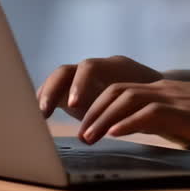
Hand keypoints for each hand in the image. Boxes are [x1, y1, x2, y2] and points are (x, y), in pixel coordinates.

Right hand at [37, 55, 162, 119]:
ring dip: (45, 97)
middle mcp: (92, 70)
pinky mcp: (73, 92)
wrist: (152, 95)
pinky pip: (55, 93)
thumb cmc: (150, 100)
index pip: (89, 68)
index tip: (73, 105)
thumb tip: (123, 123)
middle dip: (52, 89)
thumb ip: (131, 111)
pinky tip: (37, 119)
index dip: (78, 84)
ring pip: (57, 82)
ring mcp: (81, 80)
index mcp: (111, 67)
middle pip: (66, 72)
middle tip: (43, 112)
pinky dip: (45, 103)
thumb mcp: (143, 104)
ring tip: (36, 118)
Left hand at [78, 79, 189, 157]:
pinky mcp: (184, 112)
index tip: (83, 123)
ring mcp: (176, 99)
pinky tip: (113, 134)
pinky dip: (127, 123)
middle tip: (79, 133)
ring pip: (127, 99)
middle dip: (92, 110)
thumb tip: (144, 131)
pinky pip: (148, 113)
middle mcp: (167, 89)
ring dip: (102, 118)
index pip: (122, 89)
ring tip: (88, 137)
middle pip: (117, 90)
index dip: (98, 103)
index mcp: (167, 91)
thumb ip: (168, 120)